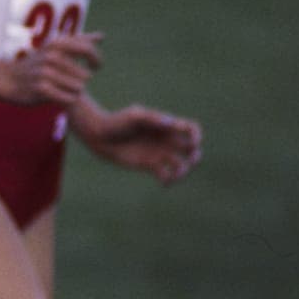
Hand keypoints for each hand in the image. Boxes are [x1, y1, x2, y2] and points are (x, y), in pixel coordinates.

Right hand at [9, 32, 102, 106]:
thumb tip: (102, 36)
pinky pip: (68, 98)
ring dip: (76, 91)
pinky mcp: (41, 89)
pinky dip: (69, 99)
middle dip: (84, 80)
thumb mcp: (55, 48)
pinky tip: (65, 97)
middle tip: (79, 82)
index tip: (96, 67)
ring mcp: (45, 72)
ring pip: (78, 88)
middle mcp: (52, 56)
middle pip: (85, 74)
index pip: (88, 50)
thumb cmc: (37, 64)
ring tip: (69, 90)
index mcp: (57, 43)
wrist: (8, 79)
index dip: (97, 60)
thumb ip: (79, 42)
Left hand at [74, 101, 202, 183]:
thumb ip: (153, 119)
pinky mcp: (150, 165)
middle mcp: (166, 140)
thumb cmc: (118, 122)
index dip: (197, 135)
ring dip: (183, 172)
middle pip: (192, 149)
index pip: (191, 129)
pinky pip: (166, 175)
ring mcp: (159, 153)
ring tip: (174, 176)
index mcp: (166, 126)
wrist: (102, 136)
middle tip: (188, 159)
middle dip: (195, 156)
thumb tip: (171, 124)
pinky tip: (163, 182)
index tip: (193, 142)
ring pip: (181, 165)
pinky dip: (169, 181)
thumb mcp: (135, 117)